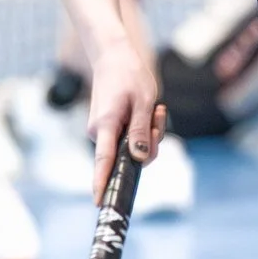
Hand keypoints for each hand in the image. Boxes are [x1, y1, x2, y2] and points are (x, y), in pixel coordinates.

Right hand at [84, 36, 164, 200]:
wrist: (113, 55)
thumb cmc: (128, 75)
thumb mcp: (142, 101)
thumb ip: (141, 131)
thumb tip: (140, 158)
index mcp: (104, 127)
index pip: (103, 162)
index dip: (102, 183)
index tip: (100, 202)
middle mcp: (100, 134)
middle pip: (131, 156)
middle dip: (151, 142)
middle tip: (157, 115)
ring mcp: (105, 133)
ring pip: (135, 148)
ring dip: (150, 133)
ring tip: (154, 108)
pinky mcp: (111, 130)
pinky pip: (133, 139)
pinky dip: (145, 128)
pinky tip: (150, 110)